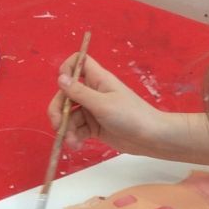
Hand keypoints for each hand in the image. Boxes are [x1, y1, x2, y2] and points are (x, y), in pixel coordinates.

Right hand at [47, 54, 169, 152]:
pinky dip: (74, 137)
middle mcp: (93, 92)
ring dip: (67, 129)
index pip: (78, 63)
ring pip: (69, 115)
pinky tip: (76, 146)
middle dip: (58, 110)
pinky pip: (77, 129)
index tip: (62, 86)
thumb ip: (80, 93)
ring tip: (72, 143)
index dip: (66, 70)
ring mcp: (93, 110)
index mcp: (97, 80)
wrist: (150, 138)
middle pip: (66, 94)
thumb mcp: (102, 104)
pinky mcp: (94, 127)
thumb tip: (60, 78)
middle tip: (58, 126)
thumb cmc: (131, 116)